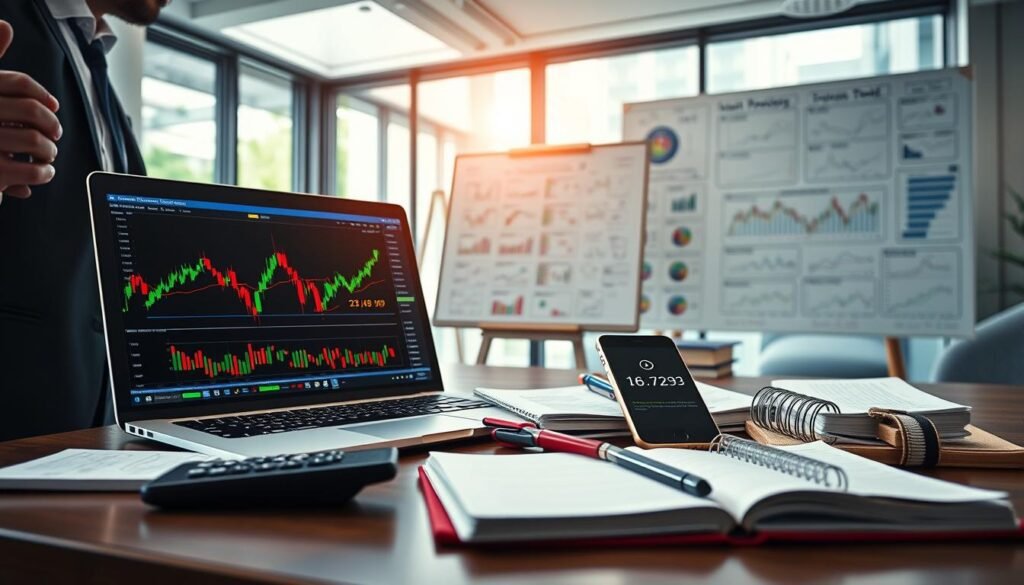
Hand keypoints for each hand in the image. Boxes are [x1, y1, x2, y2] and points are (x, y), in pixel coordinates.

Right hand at [0, 19, 60, 201]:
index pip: (17, 82)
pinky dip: (45, 172)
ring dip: (49, 151)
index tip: (54, 105)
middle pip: (31, 112)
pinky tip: (42, 172)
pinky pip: (34, 170)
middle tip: (55, 134)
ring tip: (47, 155)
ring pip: (36, 141)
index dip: (42, 94)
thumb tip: (5, 26)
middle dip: (50, 124)